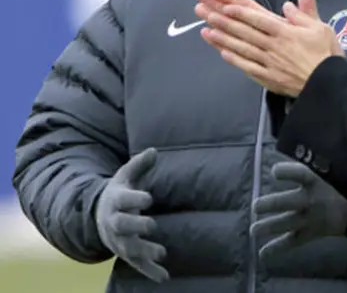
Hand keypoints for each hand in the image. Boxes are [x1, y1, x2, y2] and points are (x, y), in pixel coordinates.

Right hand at [95, 148, 168, 282]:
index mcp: (115, 201)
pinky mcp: (127, 253)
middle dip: (135, 226)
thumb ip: (139, 165)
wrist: (100, 216)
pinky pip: (137, 264)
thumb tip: (154, 150)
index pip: (122, 200)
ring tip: (161, 253)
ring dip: (144, 252)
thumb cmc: (119, 193)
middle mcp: (115, 222)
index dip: (134, 199)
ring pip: (129, 248)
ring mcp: (119, 240)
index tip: (148, 198)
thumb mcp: (126, 176)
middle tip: (151, 225)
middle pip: (122, 226)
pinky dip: (149, 271)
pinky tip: (164, 277)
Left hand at [195, 0, 343, 96]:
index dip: (239, 8)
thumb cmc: (327, 56)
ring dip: (222, 38)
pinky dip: (235, 60)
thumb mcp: (322, 27)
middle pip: (243, 30)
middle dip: (221, 18)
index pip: (257, 17)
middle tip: (203, 10)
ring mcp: (269, 62)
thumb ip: (308, 8)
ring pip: (241, 47)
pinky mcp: (268, 78)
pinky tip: (223, 53)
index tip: (222, 1)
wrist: (328, 86)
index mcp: (285, 31)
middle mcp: (273, 45)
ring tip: (205, 29)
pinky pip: (248, 67)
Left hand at [251, 162, 346, 260]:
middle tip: (255, 206)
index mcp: (316, 180)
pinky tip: (263, 253)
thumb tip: (274, 152)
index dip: (287, 172)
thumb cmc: (336, 184)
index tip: (274, 171)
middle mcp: (311, 200)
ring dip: (269, 227)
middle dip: (271, 204)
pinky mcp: (311, 233)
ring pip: (287, 223)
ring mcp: (311, 218)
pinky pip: (293, 241)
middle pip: (289, 202)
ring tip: (253, 230)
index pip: (300, 174)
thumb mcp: (325, 170)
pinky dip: (278, 248)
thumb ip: (304, 165)